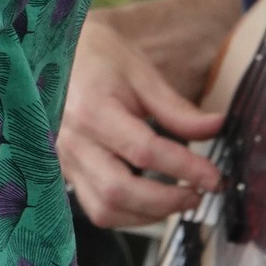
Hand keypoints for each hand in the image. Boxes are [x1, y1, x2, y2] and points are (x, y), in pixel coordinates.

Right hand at [57, 11, 224, 228]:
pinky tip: (147, 201)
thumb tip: (215, 127)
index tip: (212, 177)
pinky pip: (94, 207)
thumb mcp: (138, 73)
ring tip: (174, 199)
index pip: (144, 152)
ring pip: (104, 208)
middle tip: (195, 194)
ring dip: (147, 214)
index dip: (185, 168)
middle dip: (166, 201)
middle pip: (119, 190)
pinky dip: (126, 214)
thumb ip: (175, 108)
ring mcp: (63, 158)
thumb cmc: (94, 56)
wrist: (50, 51)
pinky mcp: (63, 170)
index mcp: (91, 109)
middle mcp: (71, 140)